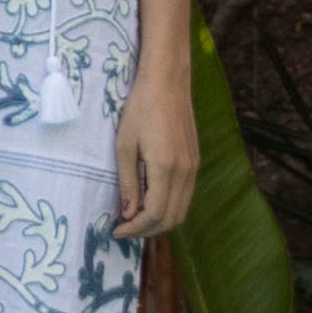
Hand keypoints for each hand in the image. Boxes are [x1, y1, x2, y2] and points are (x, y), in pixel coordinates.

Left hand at [111, 68, 197, 239]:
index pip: (155, 214)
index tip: (116, 231)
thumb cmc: (140, 109)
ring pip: (181, 210)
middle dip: (147, 230)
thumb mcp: (125, 146)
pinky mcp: (195, 162)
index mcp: (166, 168)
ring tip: (134, 217)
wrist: (167, 82)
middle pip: (172, 218)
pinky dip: (168, 207)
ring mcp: (194, 167)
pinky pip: (185, 196)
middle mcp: (185, 172)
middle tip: (124, 228)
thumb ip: (128, 183)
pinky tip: (149, 201)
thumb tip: (129, 214)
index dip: (135, 229)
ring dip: (159, 220)